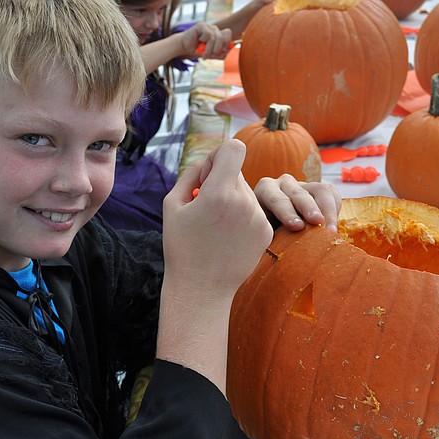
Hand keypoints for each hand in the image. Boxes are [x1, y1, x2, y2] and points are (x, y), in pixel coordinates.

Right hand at [162, 140, 272, 298]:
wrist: (201, 289)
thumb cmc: (182, 247)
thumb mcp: (172, 205)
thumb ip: (192, 174)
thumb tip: (210, 161)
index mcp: (218, 194)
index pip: (233, 149)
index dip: (219, 155)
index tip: (208, 175)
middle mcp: (244, 203)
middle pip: (238, 172)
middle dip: (222, 181)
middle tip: (206, 207)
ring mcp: (258, 218)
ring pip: (247, 192)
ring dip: (233, 201)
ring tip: (216, 228)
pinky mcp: (266, 232)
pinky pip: (255, 211)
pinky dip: (242, 218)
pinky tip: (228, 238)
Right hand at [181, 21, 232, 58]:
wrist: (184, 47)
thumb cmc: (197, 50)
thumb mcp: (210, 54)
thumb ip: (219, 54)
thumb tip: (228, 53)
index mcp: (218, 34)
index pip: (228, 34)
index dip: (227, 43)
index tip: (222, 52)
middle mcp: (214, 29)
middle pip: (223, 37)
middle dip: (217, 49)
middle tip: (211, 55)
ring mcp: (208, 26)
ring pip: (215, 38)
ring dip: (209, 49)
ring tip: (204, 55)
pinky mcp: (201, 25)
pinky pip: (208, 35)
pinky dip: (203, 41)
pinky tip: (199, 41)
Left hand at [254, 175, 341, 231]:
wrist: (276, 228)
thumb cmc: (266, 233)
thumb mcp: (263, 234)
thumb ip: (267, 236)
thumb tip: (273, 248)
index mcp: (265, 191)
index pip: (276, 199)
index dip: (287, 213)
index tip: (297, 227)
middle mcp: (284, 184)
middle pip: (299, 193)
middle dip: (309, 208)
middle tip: (318, 223)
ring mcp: (304, 185)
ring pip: (320, 190)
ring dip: (328, 210)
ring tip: (331, 230)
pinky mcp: (319, 190)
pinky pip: (332, 193)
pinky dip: (335, 209)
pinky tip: (333, 226)